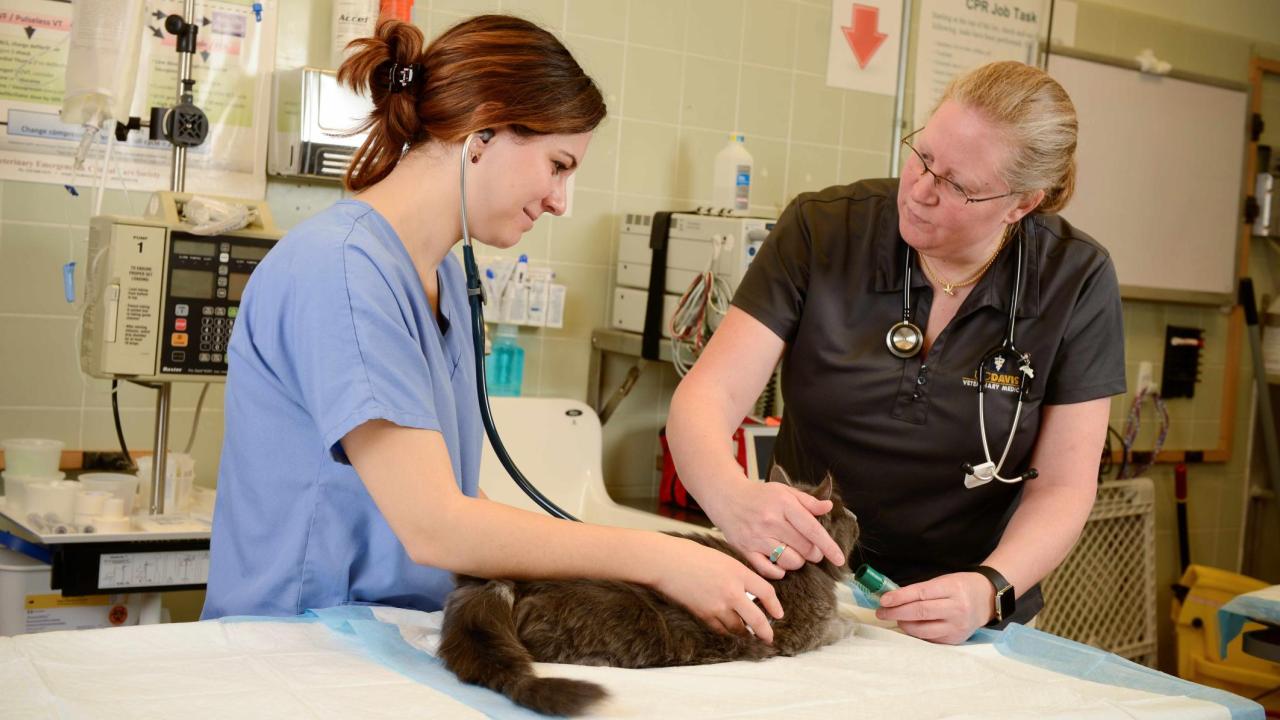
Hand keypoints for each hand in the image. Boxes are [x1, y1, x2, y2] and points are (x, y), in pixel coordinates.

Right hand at [650, 537, 783, 643]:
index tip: (778, 614)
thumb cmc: (691, 554)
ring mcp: (717, 606)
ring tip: (748, 635)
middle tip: (769, 638)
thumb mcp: (722, 558)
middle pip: (757, 619)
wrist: (665, 562)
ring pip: (738, 628)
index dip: (775, 606)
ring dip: (745, 633)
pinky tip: (729, 631)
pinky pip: (720, 630)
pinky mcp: (703, 615)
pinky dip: (727, 632)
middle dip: (765, 632)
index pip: (766, 593)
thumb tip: (749, 588)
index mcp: (739, 572)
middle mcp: (732, 592)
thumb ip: (738, 574)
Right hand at [702, 480, 844, 579]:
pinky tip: (779, 562)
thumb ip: (807, 501)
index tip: (839, 559)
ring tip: (793, 552)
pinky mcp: (746, 550)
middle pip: (805, 548)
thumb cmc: (758, 495)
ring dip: (798, 561)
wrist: (726, 497)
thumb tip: (828, 507)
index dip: (829, 546)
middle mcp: (770, 521)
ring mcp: (757, 537)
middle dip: (814, 553)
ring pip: (790, 561)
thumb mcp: (784, 491)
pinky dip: (779, 571)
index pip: (812, 529)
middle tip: (811, 549)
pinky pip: (770, 570)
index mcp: (783, 505)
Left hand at [875, 572, 994, 643]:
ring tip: (894, 618)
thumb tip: (893, 598)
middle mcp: (956, 608)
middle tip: (881, 612)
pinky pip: (930, 638)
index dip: (900, 597)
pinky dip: (916, 633)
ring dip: (903, 624)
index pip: (921, 593)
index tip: (884, 600)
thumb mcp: (943, 581)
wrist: (987, 599)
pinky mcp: (955, 639)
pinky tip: (909, 626)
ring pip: (923, 629)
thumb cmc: (960, 587)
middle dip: (896, 612)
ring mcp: (957, 626)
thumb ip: (921, 590)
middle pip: (920, 612)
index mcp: (952, 588)